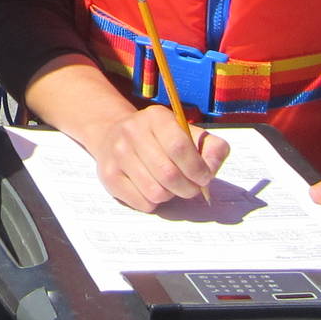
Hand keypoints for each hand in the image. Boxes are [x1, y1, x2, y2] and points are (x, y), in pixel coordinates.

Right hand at [80, 104, 230, 210]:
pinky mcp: (108, 175)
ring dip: (170, 195)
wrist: (114, 135)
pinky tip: (151, 188)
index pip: (179, 146)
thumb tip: (211, 169)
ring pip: (155, 192)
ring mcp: (118, 154)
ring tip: (169, 186)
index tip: (204, 177)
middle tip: (191, 188)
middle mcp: (132, 131)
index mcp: (156, 117)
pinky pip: (141, 202)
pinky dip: (154, 202)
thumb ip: (211, 148)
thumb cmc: (161, 139)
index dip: (197, 168)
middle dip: (188, 188)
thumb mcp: (188, 134)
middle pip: (168, 174)